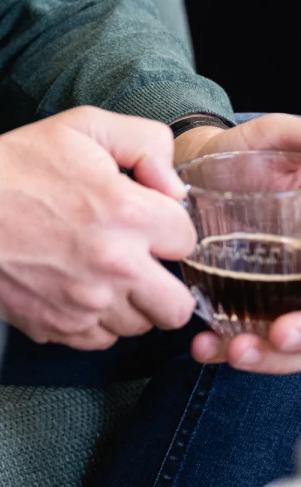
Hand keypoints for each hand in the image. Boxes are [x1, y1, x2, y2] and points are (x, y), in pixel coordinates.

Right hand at [0, 107, 196, 348]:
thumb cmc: (14, 164)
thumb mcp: (81, 127)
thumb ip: (146, 141)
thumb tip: (176, 187)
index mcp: (124, 212)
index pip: (187, 239)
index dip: (164, 224)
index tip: (139, 216)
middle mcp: (112, 266)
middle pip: (178, 304)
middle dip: (161, 279)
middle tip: (132, 257)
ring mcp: (84, 304)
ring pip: (140, 325)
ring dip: (127, 301)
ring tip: (94, 267)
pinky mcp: (58, 327)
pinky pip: (101, 339)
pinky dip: (94, 319)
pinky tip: (71, 285)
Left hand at [174, 114, 300, 373]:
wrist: (204, 162)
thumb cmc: (250, 150)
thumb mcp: (282, 137)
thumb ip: (299, 138)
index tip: (283, 331)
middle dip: (291, 351)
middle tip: (248, 348)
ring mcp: (288, 294)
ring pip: (292, 346)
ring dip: (265, 359)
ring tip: (227, 352)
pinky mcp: (254, 301)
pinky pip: (255, 337)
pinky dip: (234, 348)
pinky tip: (206, 349)